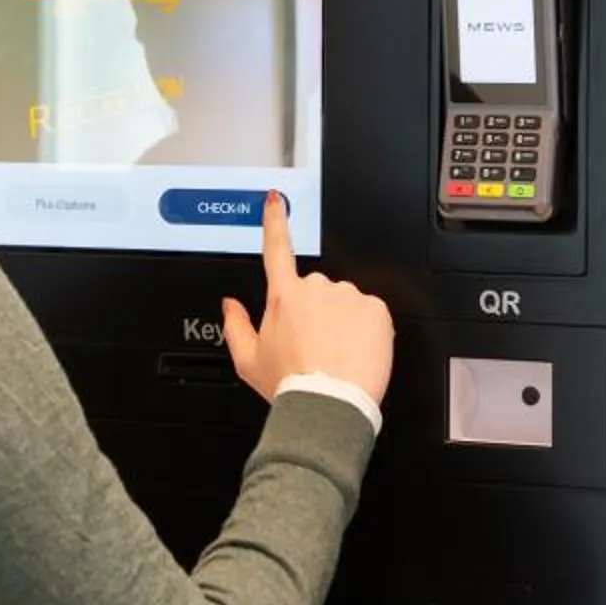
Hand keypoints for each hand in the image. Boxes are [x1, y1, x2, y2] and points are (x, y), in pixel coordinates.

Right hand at [220, 193, 393, 407]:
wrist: (328, 405)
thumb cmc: (290, 386)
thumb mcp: (248, 361)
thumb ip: (235, 326)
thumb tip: (229, 305)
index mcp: (283, 296)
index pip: (276, 248)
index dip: (275, 220)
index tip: (276, 199)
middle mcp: (316, 289)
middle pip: (316, 290)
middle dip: (316, 310)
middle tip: (314, 345)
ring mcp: (348, 297)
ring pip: (345, 303)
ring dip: (342, 321)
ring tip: (336, 354)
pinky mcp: (376, 309)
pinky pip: (370, 314)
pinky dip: (365, 330)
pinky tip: (354, 352)